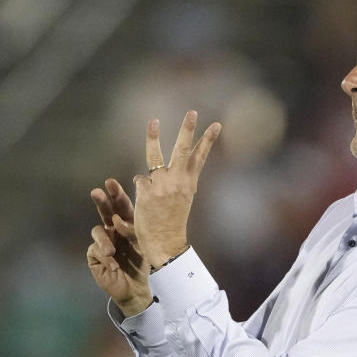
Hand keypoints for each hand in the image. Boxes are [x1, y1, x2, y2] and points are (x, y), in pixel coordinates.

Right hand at [86, 177, 151, 313]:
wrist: (140, 291)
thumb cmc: (145, 267)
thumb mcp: (144, 245)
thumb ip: (133, 231)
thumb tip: (118, 219)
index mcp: (128, 225)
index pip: (122, 207)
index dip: (116, 195)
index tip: (111, 182)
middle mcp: (114, 231)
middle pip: (105, 212)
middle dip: (101, 202)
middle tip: (97, 192)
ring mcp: (103, 242)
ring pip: (98, 231)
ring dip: (105, 240)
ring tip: (112, 251)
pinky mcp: (95, 256)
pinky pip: (96, 250)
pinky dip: (105, 257)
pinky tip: (113, 266)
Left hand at [132, 110, 221, 268]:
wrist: (165, 244)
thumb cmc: (172, 224)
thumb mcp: (181, 201)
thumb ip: (172, 183)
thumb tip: (145, 173)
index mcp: (189, 184)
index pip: (200, 157)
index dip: (208, 140)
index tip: (216, 124)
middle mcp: (178, 182)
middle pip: (183, 149)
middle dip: (188, 129)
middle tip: (192, 112)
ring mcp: (162, 185)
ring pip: (155, 155)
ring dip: (154, 136)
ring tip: (154, 121)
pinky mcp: (146, 192)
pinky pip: (141, 181)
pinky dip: (141, 189)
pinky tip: (145, 202)